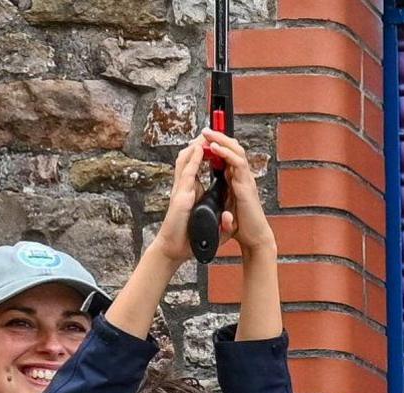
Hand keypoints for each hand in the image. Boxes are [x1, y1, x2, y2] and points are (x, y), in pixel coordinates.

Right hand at [144, 133, 215, 273]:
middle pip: (188, 157)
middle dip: (199, 143)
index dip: (204, 153)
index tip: (215, 143)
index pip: (196, 166)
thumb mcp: (210, 224)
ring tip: (206, 134)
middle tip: (210, 131)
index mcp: (190, 191)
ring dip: (196, 145)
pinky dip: (193, 159)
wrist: (175, 249)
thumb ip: (220, 219)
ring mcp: (180, 190)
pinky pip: (187, 173)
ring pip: (185, 160)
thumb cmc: (190, 238)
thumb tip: (228, 215)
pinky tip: (201, 149)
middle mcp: (184, 187)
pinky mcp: (181, 196)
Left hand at [196, 129, 275, 260]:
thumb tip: (215, 191)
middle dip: (219, 136)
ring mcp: (246, 180)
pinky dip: (226, 152)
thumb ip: (222, 196)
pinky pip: (237, 163)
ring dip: (222, 140)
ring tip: (208, 133)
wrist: (254, 238)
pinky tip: (214, 147)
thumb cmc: (242, 225)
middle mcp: (242, 177)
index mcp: (236, 180)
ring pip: (236, 151)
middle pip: (233, 148)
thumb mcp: (226, 206)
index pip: (228, 156)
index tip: (205, 138)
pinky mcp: (246, 186)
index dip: (218, 145)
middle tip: (206, 129)